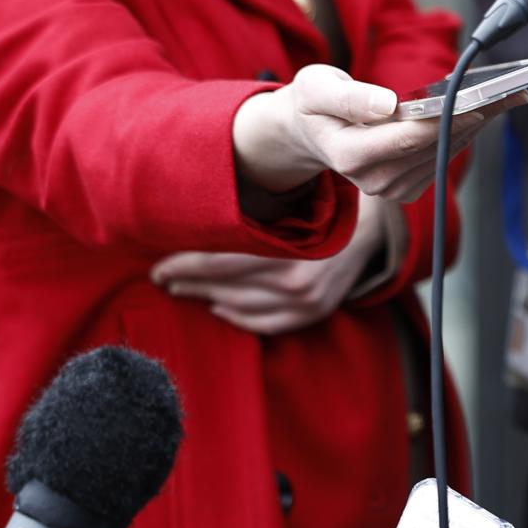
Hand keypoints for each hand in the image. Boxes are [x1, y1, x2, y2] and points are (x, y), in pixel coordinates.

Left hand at [151, 196, 392, 333]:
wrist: (369, 230)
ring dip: (207, 297)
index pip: (221, 263)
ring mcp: (306, 303)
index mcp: (288, 250)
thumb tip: (195, 221)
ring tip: (184, 290)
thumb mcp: (287, 205)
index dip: (185, 266)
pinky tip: (218, 305)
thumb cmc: (320, 210)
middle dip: (188, 282)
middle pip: (226, 286)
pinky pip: (262, 323)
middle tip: (161, 278)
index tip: (158, 267)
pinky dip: (236, 315)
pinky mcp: (311, 314)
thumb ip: (248, 218)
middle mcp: (297, 282)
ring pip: (240, 306)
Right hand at [232, 64, 527, 201]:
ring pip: (445, 151)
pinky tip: (485, 109)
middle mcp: (374, 180)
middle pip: (434, 145)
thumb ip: (349, 98)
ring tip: (508, 95)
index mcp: (349, 156)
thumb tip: (387, 105)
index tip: (479, 102)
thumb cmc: (314, 102)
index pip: (408, 139)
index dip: (445, 120)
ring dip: (478, 123)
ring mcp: (391, 188)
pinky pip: (443, 156)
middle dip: (473, 116)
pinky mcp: (407, 185)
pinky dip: (465, 132)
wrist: (311, 129)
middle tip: (510, 90)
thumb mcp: (317, 88)